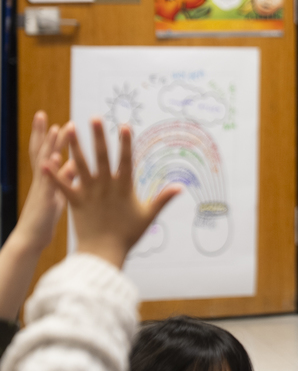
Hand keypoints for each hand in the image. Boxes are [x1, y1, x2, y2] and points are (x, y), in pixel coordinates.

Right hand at [0, 113, 74, 320]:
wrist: (31, 239)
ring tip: (56, 127)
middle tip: (42, 113)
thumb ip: (65, 177)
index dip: (48, 137)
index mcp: (45, 177)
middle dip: (41, 133)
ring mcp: (41, 188)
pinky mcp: (44, 199)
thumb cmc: (44, 217)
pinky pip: (48, 181)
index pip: (45, 152)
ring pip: (44, 163)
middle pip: (39, 151)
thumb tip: (73, 162)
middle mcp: (41, 179)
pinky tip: (55, 157)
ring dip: (50, 145)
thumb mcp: (58, 193)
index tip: (55, 120)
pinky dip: (51, 169)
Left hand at [45, 119, 180, 268]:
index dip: (126, 142)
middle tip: (95, 117)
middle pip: (102, 157)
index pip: (126, 160)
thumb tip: (180, 187)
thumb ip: (163, 199)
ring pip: (80, 165)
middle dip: (99, 136)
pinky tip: (44, 161)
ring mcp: (89, 193)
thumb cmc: (127, 235)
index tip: (125, 125)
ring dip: (75, 146)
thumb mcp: (148, 216)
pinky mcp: (75, 202)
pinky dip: (53, 174)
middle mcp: (105, 186)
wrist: (103, 253)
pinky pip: (62, 186)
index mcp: (123, 187)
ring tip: (69, 128)